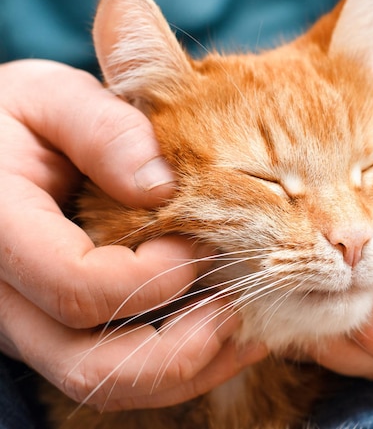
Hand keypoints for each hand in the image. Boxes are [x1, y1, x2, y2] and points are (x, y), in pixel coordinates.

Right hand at [0, 60, 265, 409]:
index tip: (200, 241)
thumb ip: (101, 129)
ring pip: (103, 382)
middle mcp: (8, 294)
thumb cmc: (23, 119)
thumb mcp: (52, 97)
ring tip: (240, 329)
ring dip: (182, 370)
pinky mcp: (58, 328)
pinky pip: (113, 373)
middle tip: (234, 309)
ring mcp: (32, 320)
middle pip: (87, 362)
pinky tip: (222, 338)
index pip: (75, 283)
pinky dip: (173, 369)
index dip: (151, 275)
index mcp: (1, 229)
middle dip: (176, 349)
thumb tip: (161, 185)